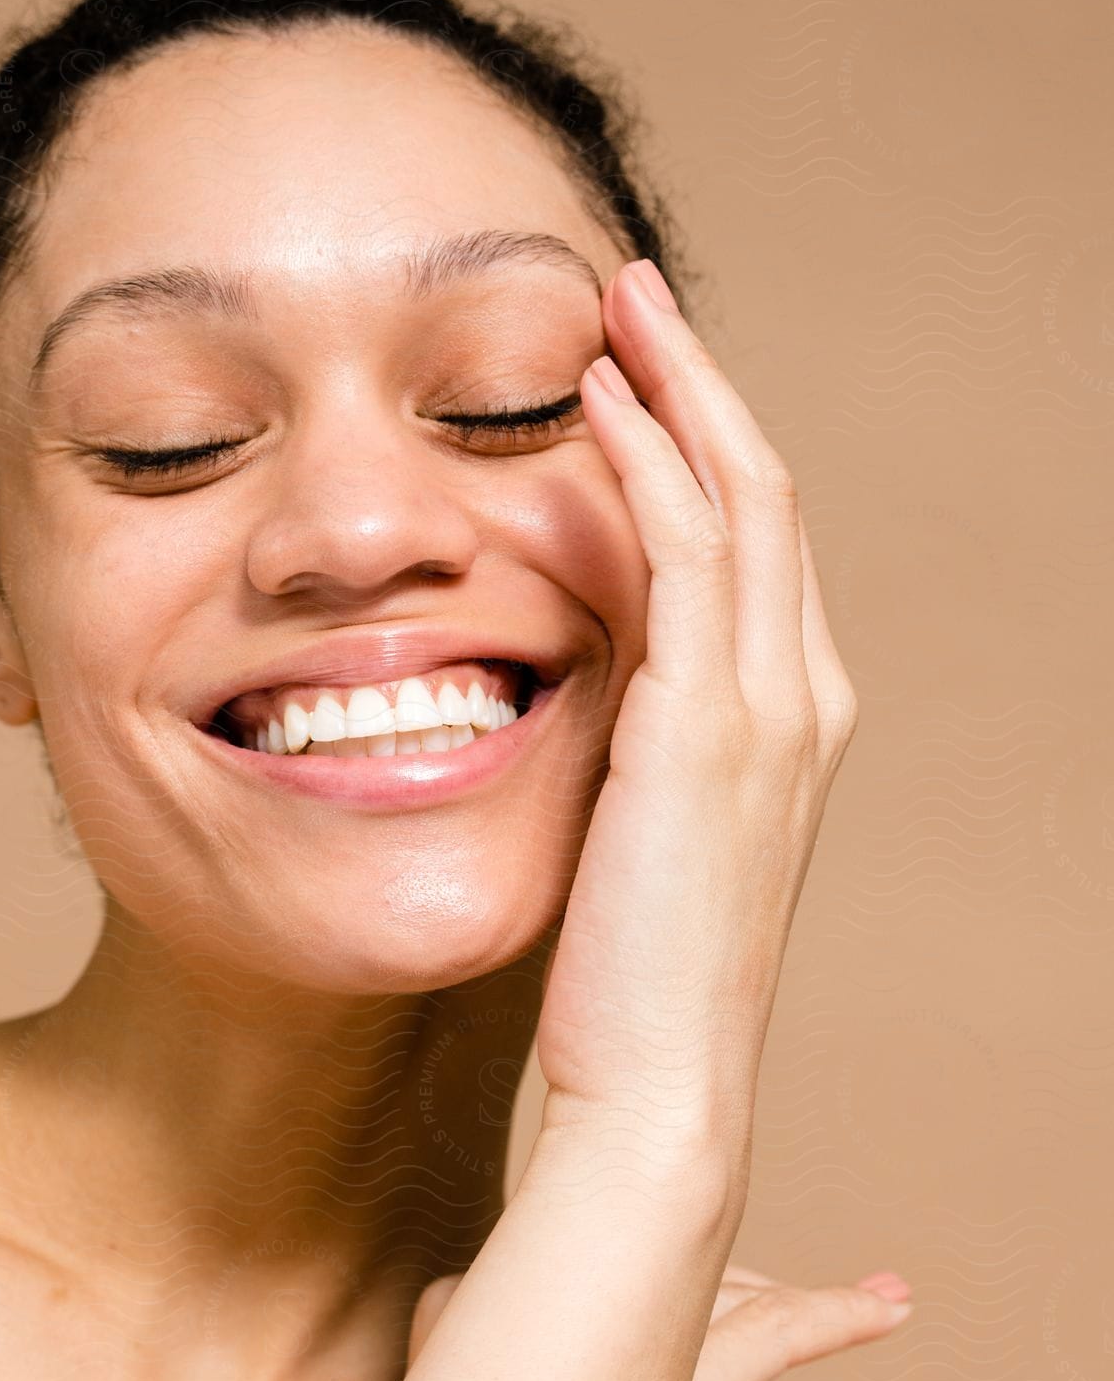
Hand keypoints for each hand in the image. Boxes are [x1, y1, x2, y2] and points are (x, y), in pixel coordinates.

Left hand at [534, 259, 858, 1155]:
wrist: (656, 1084)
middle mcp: (802, 695)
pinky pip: (688, 556)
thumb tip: (578, 663)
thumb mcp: (643, 825)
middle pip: (765, 492)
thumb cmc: (632, 970)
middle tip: (632, 296)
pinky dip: (649, 466)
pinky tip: (599, 404)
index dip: (705, 440)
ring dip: (679, 390)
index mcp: (788, 716)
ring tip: (616, 309)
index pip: (758, 541)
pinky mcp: (708, 727)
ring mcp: (771, 708)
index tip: (638, 369)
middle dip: (702, 382)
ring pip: (742, 500)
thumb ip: (637, 732)